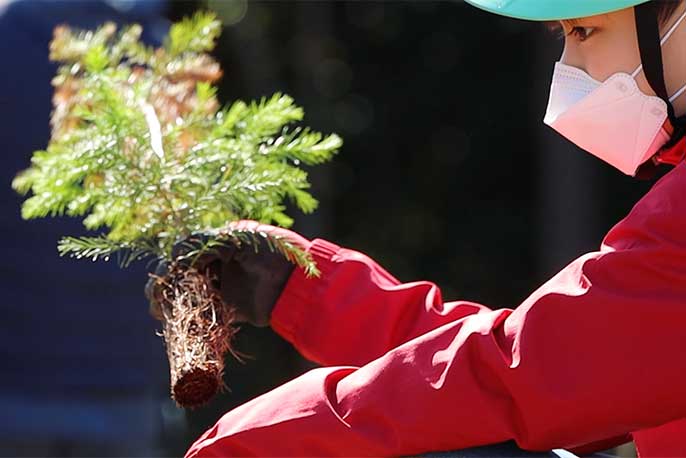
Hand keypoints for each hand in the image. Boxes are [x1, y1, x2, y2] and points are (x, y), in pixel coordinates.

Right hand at [145, 221, 309, 326]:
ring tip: (160, 307)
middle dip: (165, 283)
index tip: (175, 271)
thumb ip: (207, 243)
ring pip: (185, 293)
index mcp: (220, 242)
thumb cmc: (274, 254)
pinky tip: (172, 318)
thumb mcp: (240, 239)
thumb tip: (176, 257)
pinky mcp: (228, 307)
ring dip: (168, 299)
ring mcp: (222, 285)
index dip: (175, 261)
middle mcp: (218, 263)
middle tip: (157, 294)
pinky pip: (200, 311)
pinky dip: (185, 315)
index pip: (186, 250)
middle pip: (180, 272)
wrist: (300, 285)